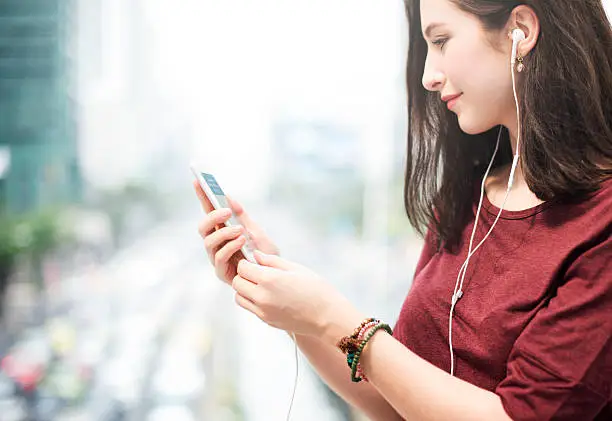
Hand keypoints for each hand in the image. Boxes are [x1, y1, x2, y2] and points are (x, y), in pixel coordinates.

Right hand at [194, 180, 278, 283]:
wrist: (276, 277)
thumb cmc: (265, 255)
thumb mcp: (256, 231)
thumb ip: (243, 217)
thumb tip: (230, 198)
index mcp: (222, 232)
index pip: (208, 212)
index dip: (202, 197)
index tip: (197, 180)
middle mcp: (216, 244)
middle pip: (202, 227)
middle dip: (212, 217)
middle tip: (226, 212)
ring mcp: (217, 258)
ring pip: (208, 242)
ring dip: (223, 233)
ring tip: (239, 231)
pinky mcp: (222, 272)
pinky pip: (219, 257)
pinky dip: (229, 247)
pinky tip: (241, 241)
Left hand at [233, 250, 363, 343]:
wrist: (327, 316)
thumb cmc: (315, 288)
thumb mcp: (295, 268)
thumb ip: (271, 260)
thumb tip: (255, 255)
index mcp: (269, 279)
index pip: (243, 268)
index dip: (247, 262)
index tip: (255, 262)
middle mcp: (262, 296)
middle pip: (237, 282)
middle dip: (243, 275)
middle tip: (256, 272)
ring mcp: (263, 311)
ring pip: (239, 297)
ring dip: (244, 289)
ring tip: (260, 284)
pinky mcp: (266, 320)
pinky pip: (249, 307)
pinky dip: (251, 300)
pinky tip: (267, 295)